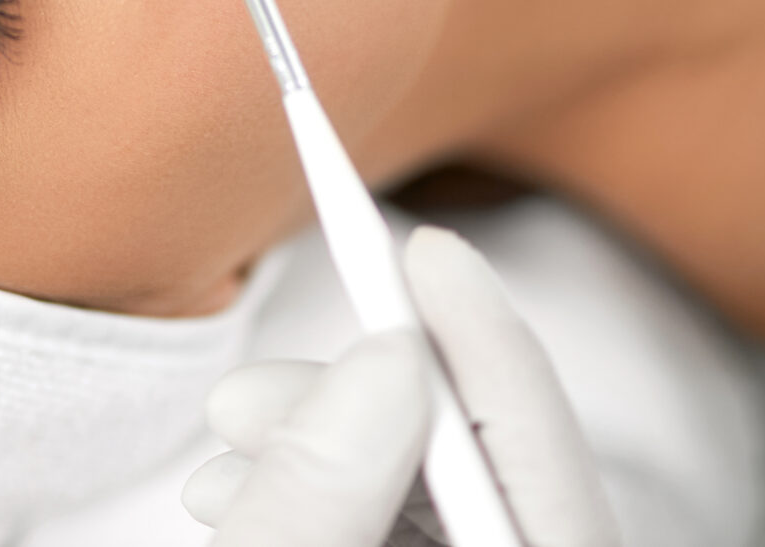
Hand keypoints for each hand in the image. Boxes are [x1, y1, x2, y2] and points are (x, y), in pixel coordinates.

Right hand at [182, 226, 619, 546]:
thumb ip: (322, 488)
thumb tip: (384, 354)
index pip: (539, 465)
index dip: (485, 346)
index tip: (427, 246)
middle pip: (483, 472)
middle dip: (364, 401)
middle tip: (243, 397)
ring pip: (432, 494)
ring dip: (326, 445)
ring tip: (225, 454)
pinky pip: (400, 525)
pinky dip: (328, 490)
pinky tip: (246, 489)